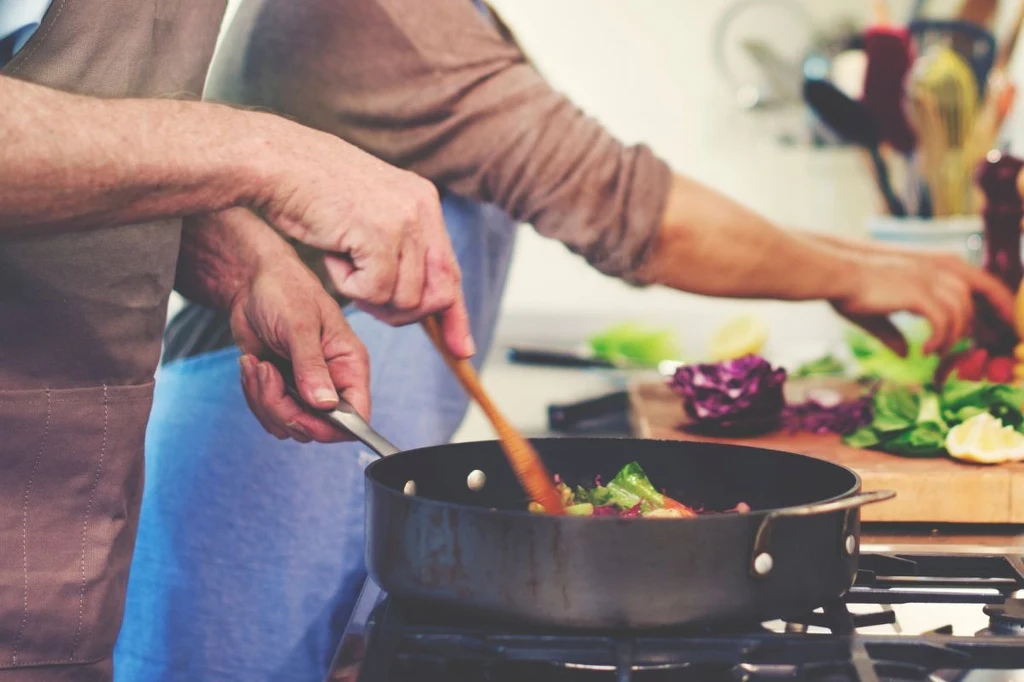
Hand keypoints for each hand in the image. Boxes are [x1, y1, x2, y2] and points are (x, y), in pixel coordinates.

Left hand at [230, 249, 369, 443]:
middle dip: (284, 409)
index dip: (331, 427)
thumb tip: (326, 405)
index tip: (298, 415)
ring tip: (257, 364)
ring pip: (288, 424)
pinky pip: (268, 414)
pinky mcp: (281, 389)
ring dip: (264, 400)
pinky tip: (252, 365)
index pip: (356, 415)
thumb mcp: (300, 325)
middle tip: (266, 373)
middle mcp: (332, 382)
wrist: (253, 283)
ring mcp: (305, 388)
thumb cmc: (286, 292)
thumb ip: (312, 366)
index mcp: (349, 365)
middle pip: (317, 427)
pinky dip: (254, 394)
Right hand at [247, 114, 473, 357]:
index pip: (451, 270)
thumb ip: (399, 248)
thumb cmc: (308, 190)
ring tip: (340, 257)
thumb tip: (423, 301)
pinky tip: (332, 254)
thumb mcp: (367, 215)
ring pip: (404, 299)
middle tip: (362, 292)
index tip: (461, 348)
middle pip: (437, 294)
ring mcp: (404, 220)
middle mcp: (422, 208)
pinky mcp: (380, 234)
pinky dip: (348, 286)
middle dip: (402, 312)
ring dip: (366, 294)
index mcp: (423, 200)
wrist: (274, 161)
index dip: (456, 314)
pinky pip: (375, 292)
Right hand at [830, 250, 1015, 356]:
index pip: (981, 280)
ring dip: (953, 337)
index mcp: (931, 267)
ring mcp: (929, 279)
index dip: (998, 302)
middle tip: (984, 347)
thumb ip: (894, 333)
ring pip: (962, 312)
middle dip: (987, 322)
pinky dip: (939, 339)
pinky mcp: (919, 294)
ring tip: (937, 352)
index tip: (1005, 325)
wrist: (834, 276)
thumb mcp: (877, 314)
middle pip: (981, 294)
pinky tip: (924, 350)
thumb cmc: (848, 291)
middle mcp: (937, 269)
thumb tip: (904, 353)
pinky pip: (944, 322)